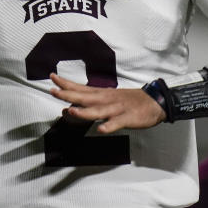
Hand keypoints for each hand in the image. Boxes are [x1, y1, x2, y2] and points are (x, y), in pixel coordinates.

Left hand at [49, 72, 165, 132]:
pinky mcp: (127, 118)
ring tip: (71, 110)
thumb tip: (69, 107)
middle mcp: (107, 99)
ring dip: (84, 111)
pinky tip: (101, 129)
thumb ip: (90, 103)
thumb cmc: (129, 101)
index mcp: (102, 94)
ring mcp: (117, 109)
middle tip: (53, 91)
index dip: (66, 84)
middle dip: (68, 94)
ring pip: (98, 110)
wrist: (155, 102)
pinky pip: (117, 123)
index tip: (52, 78)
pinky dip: (109, 126)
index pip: (80, 87)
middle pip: (85, 97)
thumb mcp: (108, 97)